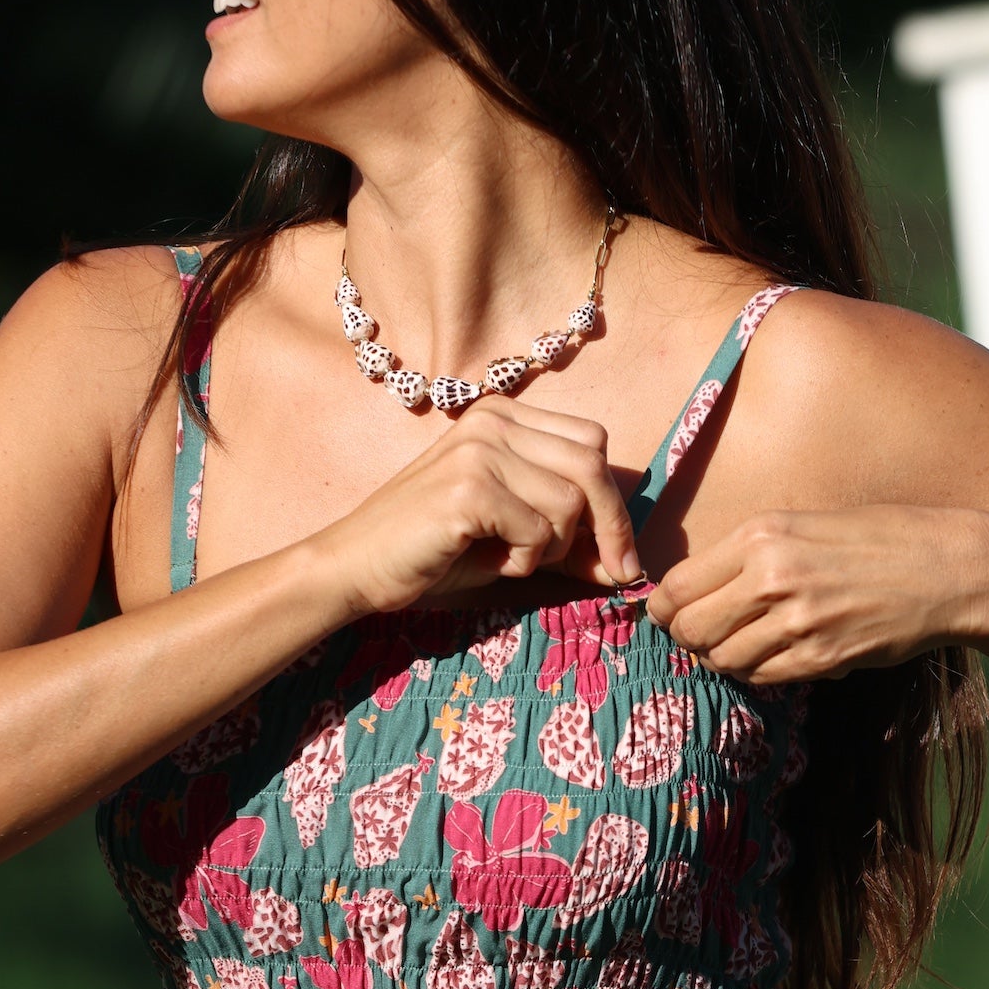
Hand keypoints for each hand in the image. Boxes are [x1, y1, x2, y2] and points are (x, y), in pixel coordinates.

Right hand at [321, 395, 639, 618]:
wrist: (356, 565)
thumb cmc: (433, 552)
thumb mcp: (512, 541)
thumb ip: (569, 544)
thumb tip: (632, 568)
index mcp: (503, 416)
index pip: (591, 443)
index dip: (614, 501)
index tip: (619, 554)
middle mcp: (493, 421)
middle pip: (591, 465)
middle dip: (611, 527)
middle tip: (614, 573)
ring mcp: (479, 450)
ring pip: (568, 503)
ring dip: (550, 549)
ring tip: (506, 556)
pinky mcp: (468, 489)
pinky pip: (537, 531)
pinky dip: (523, 561)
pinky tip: (486, 560)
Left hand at [642, 504, 987, 682]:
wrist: (947, 569)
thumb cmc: (879, 540)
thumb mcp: (804, 525)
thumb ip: (749, 555)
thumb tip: (696, 591)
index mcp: (762, 536)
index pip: (678, 587)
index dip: (664, 608)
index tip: (670, 613)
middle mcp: (772, 577)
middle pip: (689, 628)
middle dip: (687, 637)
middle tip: (702, 636)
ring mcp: (796, 622)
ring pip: (722, 659)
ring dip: (723, 658)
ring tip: (743, 645)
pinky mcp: (821, 657)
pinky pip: (761, 677)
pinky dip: (757, 672)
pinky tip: (775, 655)